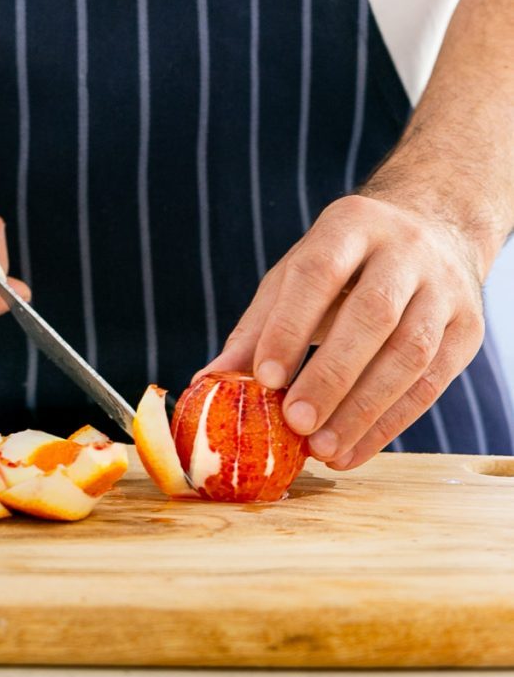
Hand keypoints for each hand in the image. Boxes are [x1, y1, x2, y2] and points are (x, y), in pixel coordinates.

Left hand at [200, 195, 486, 468]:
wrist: (434, 232)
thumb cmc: (346, 264)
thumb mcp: (295, 277)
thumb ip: (257, 326)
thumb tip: (208, 380)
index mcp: (352, 225)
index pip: (320, 272)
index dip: (292, 326)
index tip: (266, 378)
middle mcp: (406, 250)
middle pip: (373, 315)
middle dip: (332, 375)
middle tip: (296, 423)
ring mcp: (444, 288)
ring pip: (410, 353)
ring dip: (364, 409)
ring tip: (323, 450)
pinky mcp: (468, 328)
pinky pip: (433, 383)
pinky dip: (390, 424)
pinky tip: (354, 451)